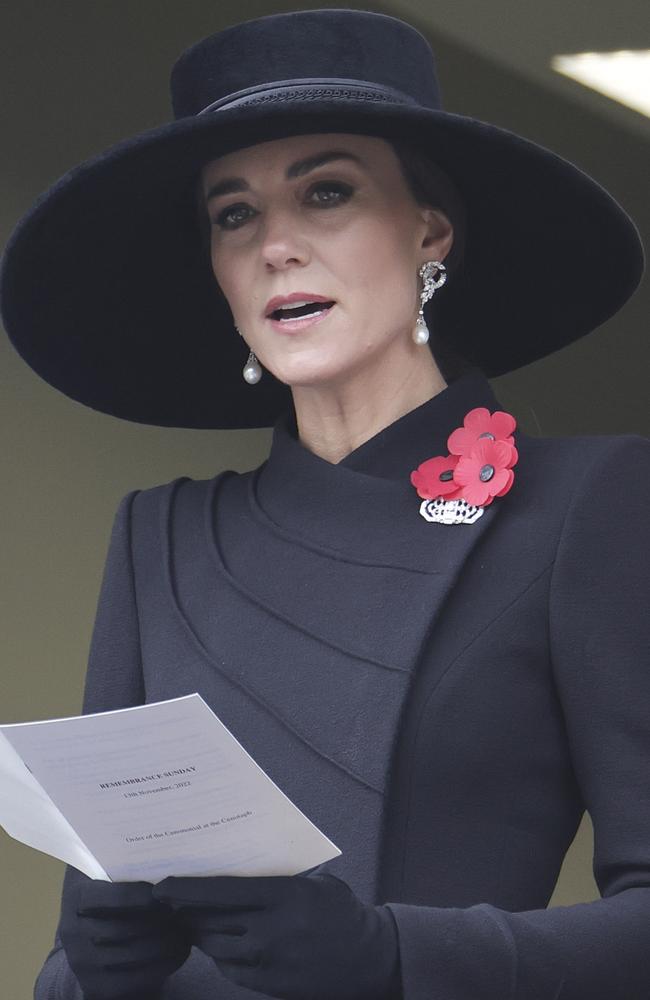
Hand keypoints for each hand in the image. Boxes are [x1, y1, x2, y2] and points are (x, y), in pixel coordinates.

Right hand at [59, 874, 190, 998]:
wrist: (91, 940)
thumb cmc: (110, 894)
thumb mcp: (109, 874)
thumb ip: (128, 863)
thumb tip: (167, 846)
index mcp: (76, 893)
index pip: (107, 896)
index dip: (138, 895)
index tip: (163, 892)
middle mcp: (72, 929)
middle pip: (123, 928)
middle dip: (160, 921)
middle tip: (185, 912)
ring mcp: (82, 961)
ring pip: (134, 953)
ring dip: (168, 942)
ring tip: (188, 931)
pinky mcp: (95, 985)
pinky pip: (137, 978)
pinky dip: (165, 965)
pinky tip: (180, 951)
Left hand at [152, 871, 401, 999]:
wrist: (367, 957)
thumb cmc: (340, 911)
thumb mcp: (314, 883)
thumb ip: (279, 876)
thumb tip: (236, 862)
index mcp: (281, 896)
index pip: (220, 891)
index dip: (186, 888)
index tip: (162, 885)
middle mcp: (269, 929)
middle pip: (209, 920)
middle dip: (187, 912)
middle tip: (173, 903)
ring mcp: (267, 961)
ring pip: (214, 946)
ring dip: (201, 934)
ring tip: (195, 922)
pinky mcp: (268, 985)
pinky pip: (229, 969)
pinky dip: (220, 955)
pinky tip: (223, 944)